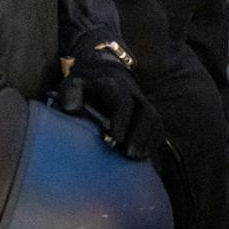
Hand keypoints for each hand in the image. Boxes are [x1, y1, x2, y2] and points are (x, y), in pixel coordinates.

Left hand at [57, 43, 162, 160]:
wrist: (101, 70)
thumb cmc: (83, 83)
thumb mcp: (72, 83)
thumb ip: (70, 93)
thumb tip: (70, 109)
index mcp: (113, 84)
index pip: (123, 101)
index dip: (122, 120)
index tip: (116, 138)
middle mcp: (132, 92)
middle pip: (145, 112)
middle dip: (140, 135)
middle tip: (129, 155)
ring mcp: (143, 102)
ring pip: (154, 120)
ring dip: (147, 141)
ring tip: (136, 158)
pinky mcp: (148, 112)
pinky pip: (157, 127)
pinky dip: (153, 141)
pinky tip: (143, 156)